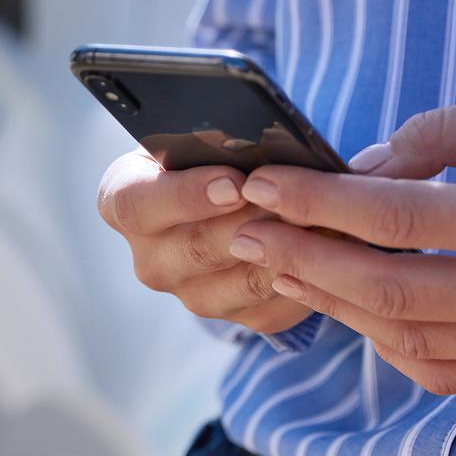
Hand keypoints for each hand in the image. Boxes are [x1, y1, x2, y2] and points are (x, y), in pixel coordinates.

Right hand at [97, 149, 312, 333]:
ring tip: (323, 217)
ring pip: (242, 281)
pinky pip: (275, 304)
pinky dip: (305, 274)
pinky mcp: (237, 317)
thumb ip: (213, 140)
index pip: (137, 206)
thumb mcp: (199, 137)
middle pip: (196, 248)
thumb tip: (253, 141)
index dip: (186, 196)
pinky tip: (331, 245)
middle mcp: (151, 258)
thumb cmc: (212, 153)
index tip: (233, 183)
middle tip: (292, 199)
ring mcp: (191, 294)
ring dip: (286, 248)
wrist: (230, 197)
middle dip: (252, 221)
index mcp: (124, 203)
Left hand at [227, 87, 455, 393]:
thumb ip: (443, 133)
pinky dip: (380, 336)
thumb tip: (358, 167)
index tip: (263, 184)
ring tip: (277, 262)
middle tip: (243, 231)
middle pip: (387, 287)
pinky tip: (344, 298)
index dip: (319, 201)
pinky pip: (437, 369)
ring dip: (329, 299)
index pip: (398, 217)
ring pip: (403, 336)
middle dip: (302, 257)